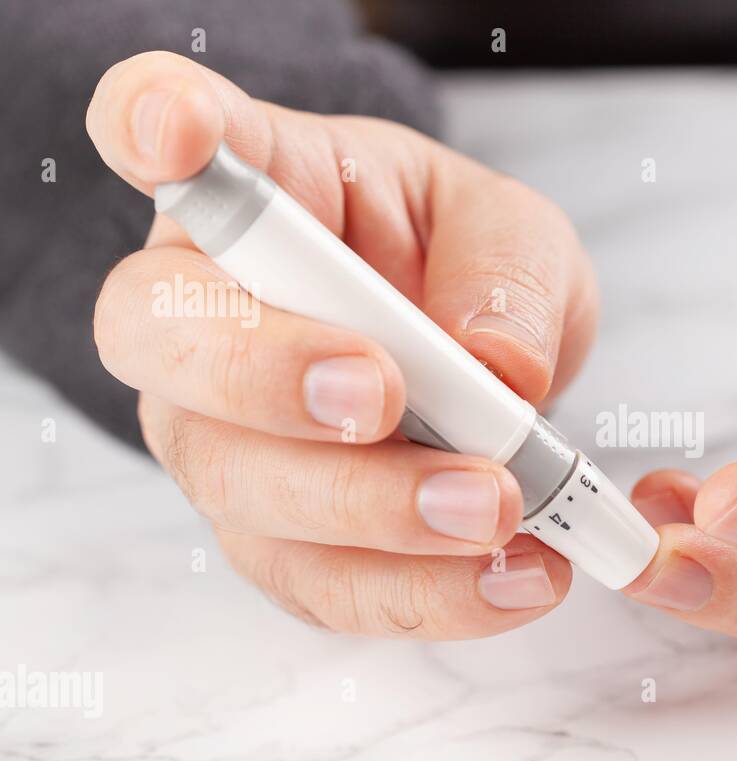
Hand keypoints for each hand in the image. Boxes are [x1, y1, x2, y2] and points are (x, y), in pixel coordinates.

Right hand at [88, 52, 598, 636]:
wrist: (476, 361)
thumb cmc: (467, 270)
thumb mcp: (516, 239)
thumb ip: (506, 280)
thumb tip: (499, 370)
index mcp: (262, 192)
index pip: (165, 128)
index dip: (153, 125)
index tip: (175, 132)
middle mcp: (205, 314)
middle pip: (162, 338)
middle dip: (272, 377)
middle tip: (384, 396)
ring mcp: (224, 434)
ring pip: (240, 486)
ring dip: (371, 511)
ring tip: (493, 508)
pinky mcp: (277, 538)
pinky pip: (321, 584)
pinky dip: (422, 592)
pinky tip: (510, 578)